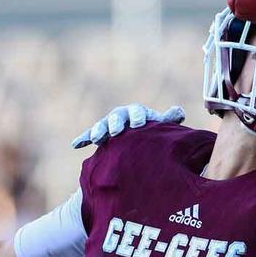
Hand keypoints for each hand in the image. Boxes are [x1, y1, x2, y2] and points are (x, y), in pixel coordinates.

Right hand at [71, 103, 185, 148]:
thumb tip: (179, 111)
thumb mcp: (159, 128)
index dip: (138, 117)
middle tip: (116, 132)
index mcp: (137, 112)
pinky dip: (83, 138)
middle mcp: (121, 116)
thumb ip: (168, 120)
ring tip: (96, 139)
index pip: (137, 112)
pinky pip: (88, 135)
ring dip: (98, 131)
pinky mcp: (98, 134)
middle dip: (116, 123)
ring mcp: (108, 125)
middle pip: (117, 117)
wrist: (135, 140)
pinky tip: (75, 145)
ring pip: (102, 125)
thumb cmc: (150, 133)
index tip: (139, 124)